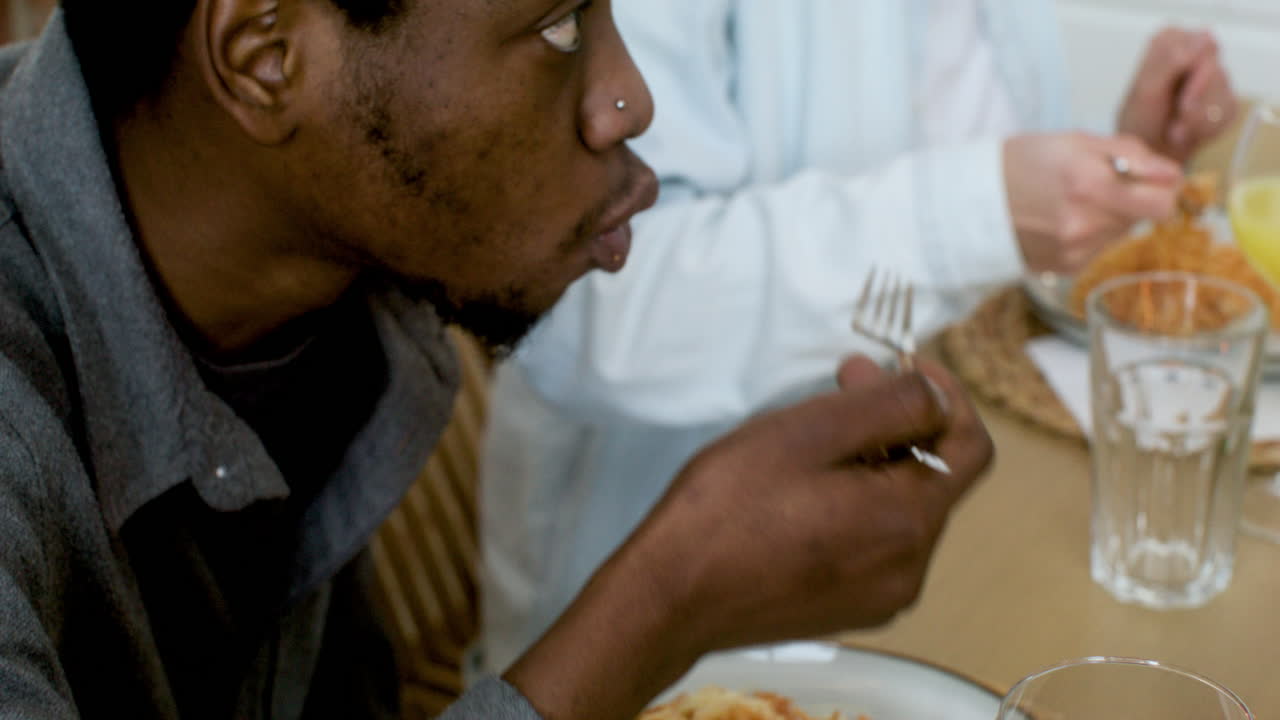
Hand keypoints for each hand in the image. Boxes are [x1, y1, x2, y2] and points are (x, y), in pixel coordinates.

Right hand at [507, 357, 993, 719]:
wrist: (669, 596)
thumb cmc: (728, 507)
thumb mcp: (809, 432)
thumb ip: (889, 406)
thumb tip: (933, 395)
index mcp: (908, 519)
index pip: (972, 447)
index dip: (946, 395)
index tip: (901, 366)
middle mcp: (910, 566)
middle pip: (934, 476)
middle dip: (898, 423)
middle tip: (841, 383)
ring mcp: (880, 595)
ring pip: (902, 509)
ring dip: (875, 461)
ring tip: (812, 439)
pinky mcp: (849, 609)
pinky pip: (876, 543)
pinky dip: (857, 503)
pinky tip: (803, 490)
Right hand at [1004, 132, 1181, 272]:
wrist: (970, 201)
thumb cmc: (1020, 163)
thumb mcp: (1075, 140)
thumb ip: (1131, 154)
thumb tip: (1173, 174)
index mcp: (1091, 185)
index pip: (1164, 201)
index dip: (1162, 186)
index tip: (1150, 177)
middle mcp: (1086, 224)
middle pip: (1143, 217)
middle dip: (1132, 198)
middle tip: (1099, 185)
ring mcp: (1075, 251)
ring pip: (1120, 233)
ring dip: (1109, 217)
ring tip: (1072, 203)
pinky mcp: (1065, 268)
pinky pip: (1097, 249)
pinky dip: (1088, 235)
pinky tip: (1059, 223)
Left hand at [1117, 27, 1237, 163]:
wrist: (1146, 154)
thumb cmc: (1138, 121)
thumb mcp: (1146, 90)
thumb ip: (1171, 61)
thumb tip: (1205, 35)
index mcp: (1170, 40)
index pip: (1202, 43)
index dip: (1194, 71)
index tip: (1180, 95)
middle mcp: (1193, 52)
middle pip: (1216, 69)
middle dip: (1197, 99)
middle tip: (1180, 113)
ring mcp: (1211, 75)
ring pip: (1223, 92)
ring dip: (1197, 119)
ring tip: (1175, 129)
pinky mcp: (1223, 98)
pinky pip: (1228, 111)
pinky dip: (1206, 129)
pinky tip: (1187, 133)